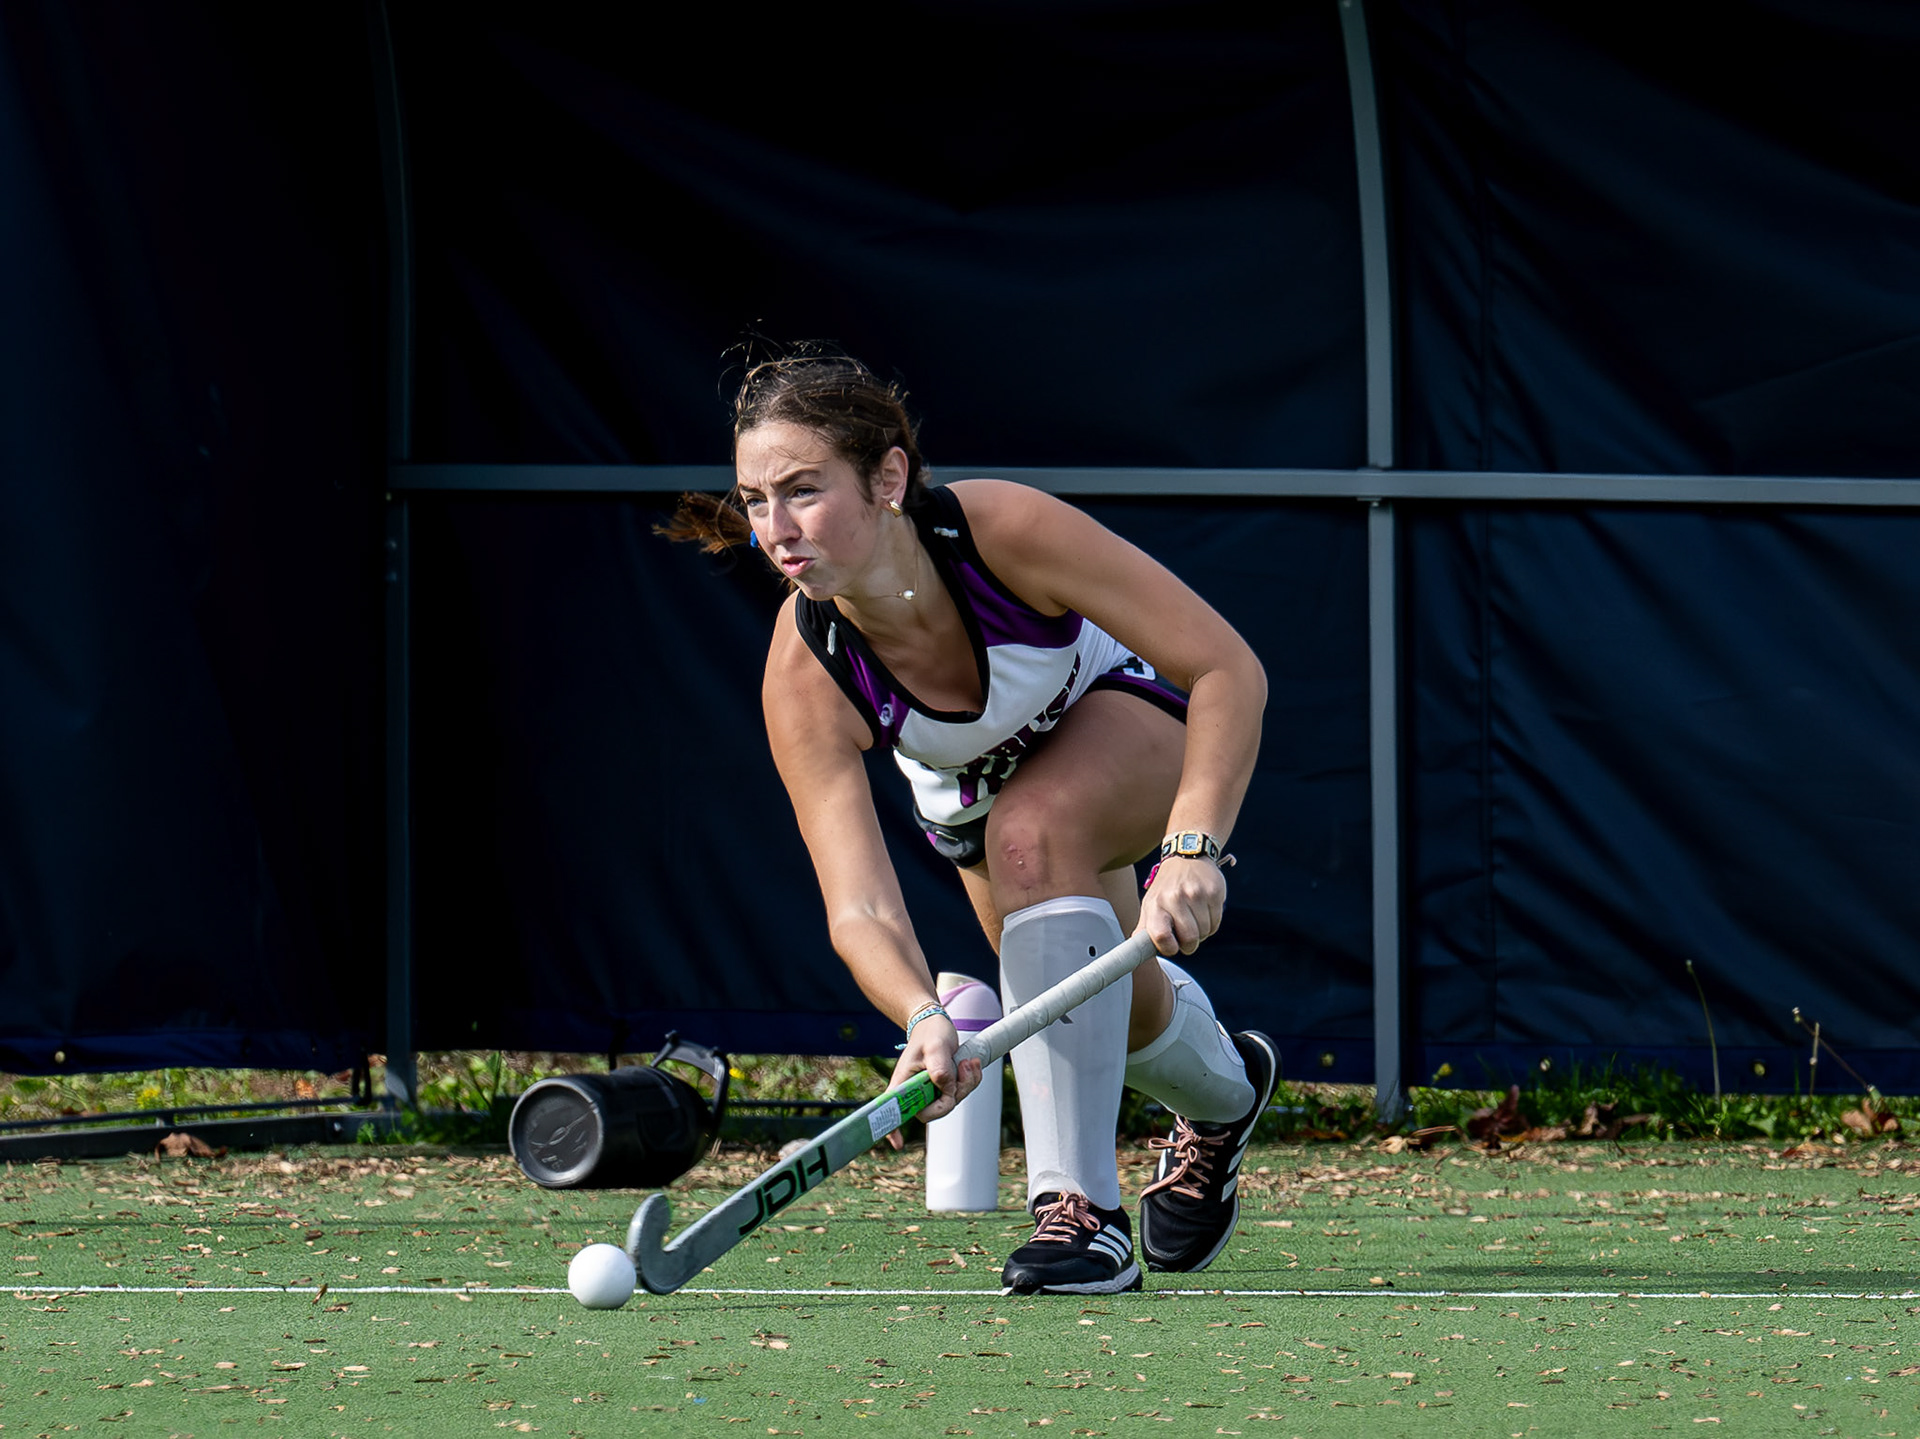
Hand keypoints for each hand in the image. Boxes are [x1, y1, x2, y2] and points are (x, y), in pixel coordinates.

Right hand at [883, 1016, 981, 1149]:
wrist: (935, 1025)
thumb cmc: (930, 1034)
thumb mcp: (936, 1046)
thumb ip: (940, 1068)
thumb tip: (945, 1089)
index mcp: (903, 1083)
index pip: (893, 1110)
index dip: (893, 1129)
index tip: (898, 1144)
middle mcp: (915, 1091)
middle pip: (935, 1110)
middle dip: (954, 1094)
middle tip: (961, 1068)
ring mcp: (930, 1091)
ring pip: (952, 1102)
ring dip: (966, 1083)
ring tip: (967, 1061)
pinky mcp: (944, 1088)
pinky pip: (960, 1093)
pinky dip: (970, 1080)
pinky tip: (970, 1064)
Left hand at [1140, 856, 1227, 955]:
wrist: (1187, 857)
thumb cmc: (1167, 886)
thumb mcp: (1150, 904)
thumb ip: (1145, 928)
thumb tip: (1138, 950)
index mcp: (1155, 903)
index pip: (1161, 936)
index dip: (1169, 948)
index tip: (1173, 947)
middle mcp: (1175, 897)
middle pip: (1190, 939)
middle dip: (1189, 944)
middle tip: (1187, 936)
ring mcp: (1196, 894)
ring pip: (1205, 932)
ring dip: (1201, 933)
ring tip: (1194, 919)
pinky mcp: (1214, 892)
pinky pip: (1216, 923)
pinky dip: (1211, 924)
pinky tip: (1204, 912)